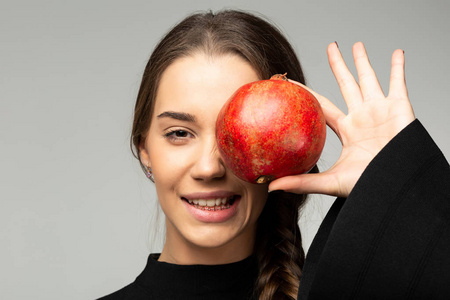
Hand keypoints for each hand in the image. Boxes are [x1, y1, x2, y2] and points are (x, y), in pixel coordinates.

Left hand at [268, 42, 414, 196]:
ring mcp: (380, 110)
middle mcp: (362, 117)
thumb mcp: (330, 182)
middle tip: (330, 47)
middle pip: (347, 84)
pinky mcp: (400, 107)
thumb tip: (271, 186)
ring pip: (369, 78)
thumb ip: (302, 182)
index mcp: (347, 130)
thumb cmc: (368, 186)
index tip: (290, 81)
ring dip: (363, 61)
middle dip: (339, 66)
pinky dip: (398, 67)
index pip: (322, 105)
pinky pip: (398, 82)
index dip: (307, 93)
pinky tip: (396, 52)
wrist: (397, 185)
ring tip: (356, 44)